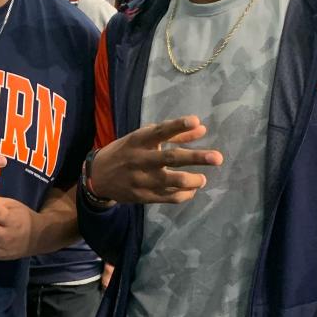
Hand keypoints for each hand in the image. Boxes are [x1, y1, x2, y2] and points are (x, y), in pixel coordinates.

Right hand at [89, 116, 222, 204]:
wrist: (98, 177)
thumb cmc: (126, 152)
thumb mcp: (143, 138)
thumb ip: (174, 134)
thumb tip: (202, 128)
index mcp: (139, 140)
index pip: (160, 131)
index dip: (177, 126)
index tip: (195, 120)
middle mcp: (140, 159)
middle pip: (171, 158)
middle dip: (196, 158)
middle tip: (217, 158)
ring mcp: (141, 179)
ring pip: (172, 181)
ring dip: (193, 181)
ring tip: (202, 179)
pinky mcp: (143, 196)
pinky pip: (169, 197)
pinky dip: (184, 194)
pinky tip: (191, 190)